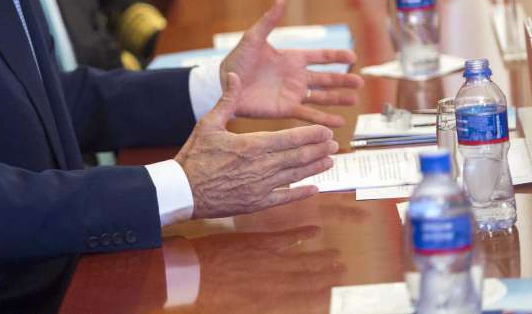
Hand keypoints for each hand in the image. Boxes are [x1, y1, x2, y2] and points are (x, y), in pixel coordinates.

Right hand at [175, 73, 336, 218]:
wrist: (183, 190)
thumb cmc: (194, 156)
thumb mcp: (208, 123)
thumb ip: (227, 101)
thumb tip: (235, 76)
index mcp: (251, 145)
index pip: (289, 139)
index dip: (310, 135)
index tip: (325, 131)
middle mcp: (261, 166)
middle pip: (298, 157)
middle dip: (318, 149)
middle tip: (333, 144)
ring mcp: (260, 187)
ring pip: (295, 176)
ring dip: (315, 168)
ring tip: (330, 161)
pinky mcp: (257, 203)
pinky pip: (284, 198)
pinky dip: (301, 194)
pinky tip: (314, 189)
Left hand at [186, 226, 344, 312]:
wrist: (193, 272)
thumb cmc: (212, 295)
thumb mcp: (239, 307)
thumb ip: (260, 306)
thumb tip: (281, 305)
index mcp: (269, 300)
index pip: (301, 300)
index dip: (320, 298)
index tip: (335, 296)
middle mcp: (274, 281)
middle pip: (306, 279)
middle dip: (327, 277)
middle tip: (344, 272)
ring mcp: (268, 259)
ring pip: (301, 259)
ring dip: (321, 259)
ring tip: (338, 257)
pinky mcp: (259, 242)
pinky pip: (285, 237)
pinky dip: (301, 234)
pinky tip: (315, 231)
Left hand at [222, 0, 363, 126]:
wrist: (224, 83)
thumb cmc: (237, 60)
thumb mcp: (253, 38)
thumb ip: (269, 21)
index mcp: (291, 59)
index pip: (320, 57)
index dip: (336, 57)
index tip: (353, 57)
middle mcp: (296, 77)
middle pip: (326, 79)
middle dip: (343, 80)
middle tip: (359, 82)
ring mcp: (293, 93)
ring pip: (322, 97)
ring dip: (338, 99)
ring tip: (353, 101)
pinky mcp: (286, 109)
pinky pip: (309, 114)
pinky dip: (323, 119)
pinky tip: (338, 122)